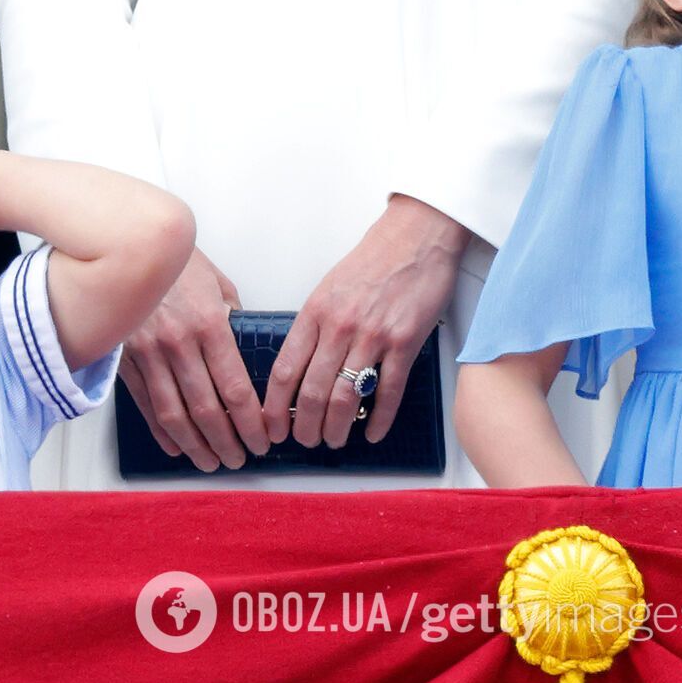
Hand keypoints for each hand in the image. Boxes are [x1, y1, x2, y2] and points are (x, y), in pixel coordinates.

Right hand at [117, 246, 270, 470]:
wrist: (128, 239)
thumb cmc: (176, 258)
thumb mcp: (217, 283)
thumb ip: (231, 318)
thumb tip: (241, 348)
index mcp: (209, 324)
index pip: (237, 390)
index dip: (252, 424)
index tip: (262, 441)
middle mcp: (179, 342)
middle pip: (208, 409)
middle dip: (227, 442)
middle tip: (239, 459)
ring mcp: (148, 351)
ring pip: (175, 414)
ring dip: (196, 445)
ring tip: (210, 461)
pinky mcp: (125, 355)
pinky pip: (145, 403)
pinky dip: (161, 430)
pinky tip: (175, 445)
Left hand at [261, 195, 465, 449]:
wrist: (412, 240)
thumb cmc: (369, 264)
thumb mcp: (327, 289)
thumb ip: (314, 325)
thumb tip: (300, 366)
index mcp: (314, 312)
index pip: (285, 368)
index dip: (275, 404)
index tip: (270, 425)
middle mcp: (339, 326)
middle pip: (313, 389)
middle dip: (304, 424)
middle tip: (303, 442)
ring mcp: (373, 337)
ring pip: (347, 395)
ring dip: (337, 426)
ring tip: (333, 441)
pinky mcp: (406, 343)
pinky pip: (389, 391)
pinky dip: (380, 418)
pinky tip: (371, 433)